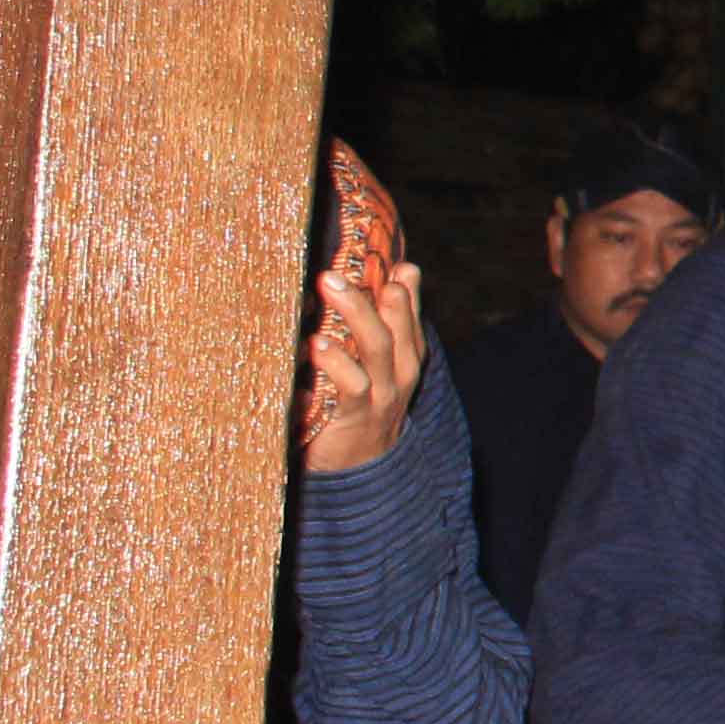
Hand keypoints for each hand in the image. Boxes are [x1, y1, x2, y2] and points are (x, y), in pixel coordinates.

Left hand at [297, 261, 427, 481]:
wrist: (361, 466)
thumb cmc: (364, 402)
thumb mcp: (383, 359)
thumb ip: (392, 317)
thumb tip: (405, 266)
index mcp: (407, 354)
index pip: (407, 311)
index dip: (398, 285)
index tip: (380, 257)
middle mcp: (400, 371)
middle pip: (390, 326)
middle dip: (364, 296)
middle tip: (331, 273)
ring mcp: (381, 394)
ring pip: (375, 349)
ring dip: (353, 317)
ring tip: (327, 294)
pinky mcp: (355, 416)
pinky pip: (350, 386)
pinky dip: (335, 364)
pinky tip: (317, 345)